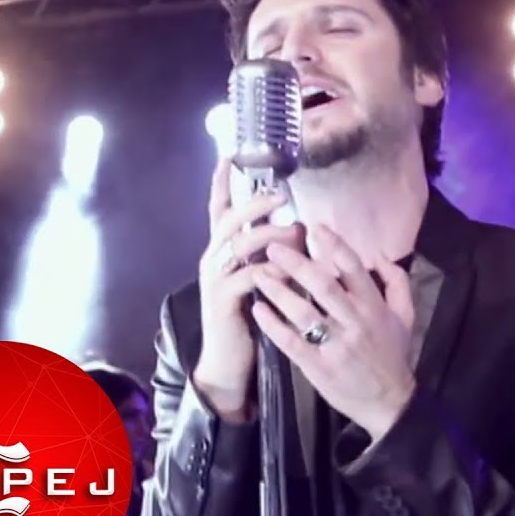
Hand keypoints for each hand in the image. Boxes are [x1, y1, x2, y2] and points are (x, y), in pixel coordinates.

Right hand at [192, 158, 303, 420]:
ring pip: (238, 246)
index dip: (222, 183)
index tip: (229, 156)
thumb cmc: (249, 315)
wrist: (228, 359)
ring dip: (268, 235)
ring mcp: (215, 280)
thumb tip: (301, 228)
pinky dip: (270, 272)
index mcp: (221, 250)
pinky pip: (247, 278)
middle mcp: (213, 259)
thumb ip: (272, 253)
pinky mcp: (223, 302)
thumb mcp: (260, 278)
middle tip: (280, 195)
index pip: (219, 209)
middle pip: (229, 221)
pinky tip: (288, 271)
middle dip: (254, 205)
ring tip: (295, 231)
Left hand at [250, 224, 415, 439]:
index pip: (353, 269)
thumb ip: (397, 281)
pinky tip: (258, 309)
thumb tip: (379, 253)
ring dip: (278, 291)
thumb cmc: (393, 354)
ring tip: (258, 273)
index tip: (314, 227)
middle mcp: (355, 323)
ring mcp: (335, 346)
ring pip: (303, 312)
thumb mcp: (406, 316)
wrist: (389, 403)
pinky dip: (272, 325)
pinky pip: (291, 342)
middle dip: (296, 263)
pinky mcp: (318, 367)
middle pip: (323, 286)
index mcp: (374, 307)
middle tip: (272, 246)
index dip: (334, 245)